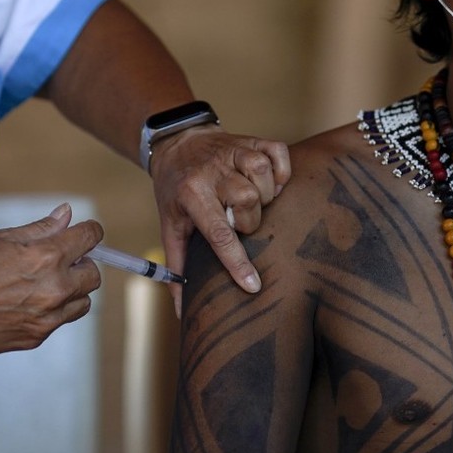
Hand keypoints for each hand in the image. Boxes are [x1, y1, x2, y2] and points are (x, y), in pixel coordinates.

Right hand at [0, 203, 102, 353]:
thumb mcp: (5, 238)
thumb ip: (42, 227)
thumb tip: (66, 213)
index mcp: (48, 256)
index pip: (91, 237)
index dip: (90, 232)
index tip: (86, 234)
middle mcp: (55, 287)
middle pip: (94, 274)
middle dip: (82, 265)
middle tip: (63, 264)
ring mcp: (49, 315)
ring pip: (83, 301)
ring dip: (73, 292)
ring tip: (47, 286)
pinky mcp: (39, 335)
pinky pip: (61, 321)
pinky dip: (53, 312)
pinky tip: (29, 304)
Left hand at [150, 125, 290, 315]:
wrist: (177, 143)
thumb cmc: (176, 191)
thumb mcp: (170, 226)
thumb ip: (177, 268)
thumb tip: (181, 312)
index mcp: (190, 194)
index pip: (218, 233)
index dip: (237, 263)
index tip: (253, 286)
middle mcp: (212, 171)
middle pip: (247, 199)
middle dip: (250, 220)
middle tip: (241, 223)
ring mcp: (233, 151)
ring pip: (262, 174)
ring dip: (266, 194)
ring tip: (257, 202)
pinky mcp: (251, 140)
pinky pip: (278, 153)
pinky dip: (281, 171)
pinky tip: (272, 183)